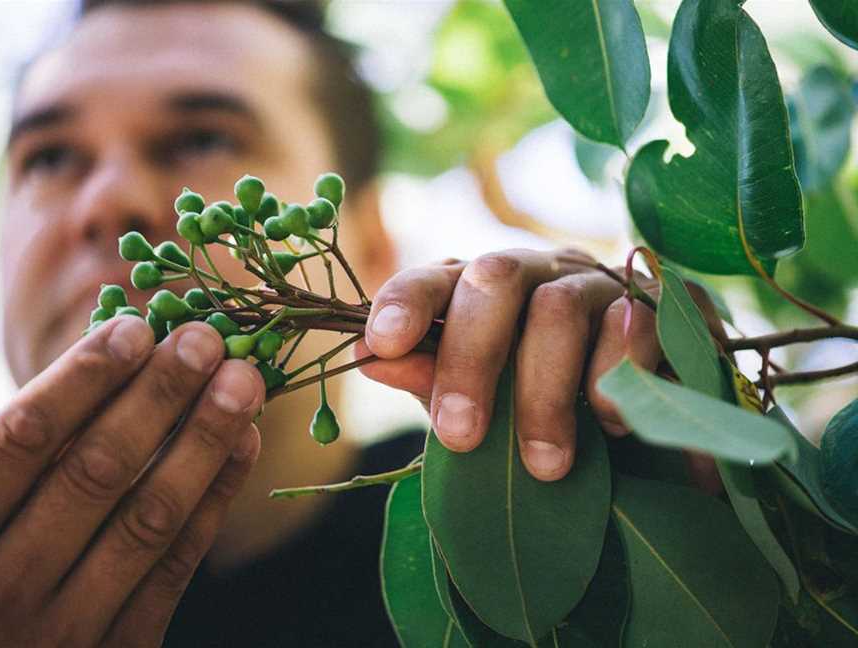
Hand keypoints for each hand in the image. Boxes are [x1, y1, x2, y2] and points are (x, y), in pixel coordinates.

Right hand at [0, 317, 263, 646]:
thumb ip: (18, 450)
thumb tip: (98, 357)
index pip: (22, 441)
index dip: (81, 379)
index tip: (134, 329)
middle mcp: (3, 586)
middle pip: (94, 472)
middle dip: (158, 397)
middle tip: (205, 340)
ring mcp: (65, 628)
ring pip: (148, 518)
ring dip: (203, 440)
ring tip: (241, 382)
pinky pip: (176, 565)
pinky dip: (213, 498)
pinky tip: (243, 443)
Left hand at [356, 248, 723, 488]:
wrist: (650, 413)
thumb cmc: (548, 405)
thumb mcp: (485, 400)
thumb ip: (432, 378)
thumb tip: (367, 359)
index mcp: (486, 291)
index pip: (437, 277)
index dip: (405, 302)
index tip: (382, 346)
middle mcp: (539, 271)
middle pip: (494, 278)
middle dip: (471, 359)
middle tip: (460, 437)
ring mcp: (601, 283)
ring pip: (559, 309)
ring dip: (544, 394)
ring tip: (545, 466)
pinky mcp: (662, 305)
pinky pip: (631, 327)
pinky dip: (612, 381)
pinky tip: (610, 425)